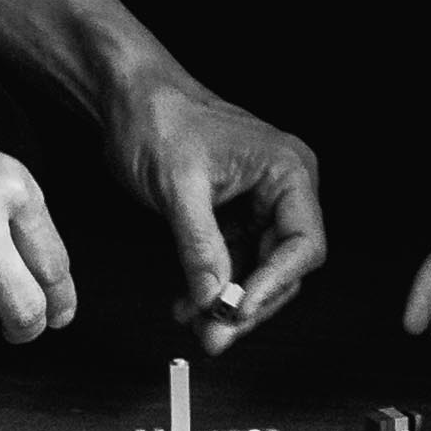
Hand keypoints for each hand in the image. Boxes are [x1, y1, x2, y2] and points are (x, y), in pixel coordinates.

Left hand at [100, 71, 328, 350]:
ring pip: (259, 268)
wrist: (127, 97)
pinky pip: (235, 259)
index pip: (304, 243)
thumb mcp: (179, 187)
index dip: (275, 283)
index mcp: (288, 170)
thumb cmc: (160, 117)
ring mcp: (259, 201)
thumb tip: (213, 299)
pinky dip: (214, 285)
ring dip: (229, 300)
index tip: (240, 310)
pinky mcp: (234, 213)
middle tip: (218, 334)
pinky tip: (190, 304)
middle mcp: (283, 187)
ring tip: (198, 326)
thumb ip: (200, 247)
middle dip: (251, 302)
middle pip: (285, 264)